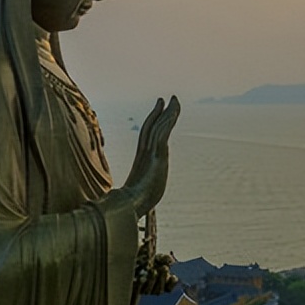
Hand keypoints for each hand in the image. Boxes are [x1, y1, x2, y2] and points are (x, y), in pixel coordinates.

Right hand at [124, 95, 179, 215]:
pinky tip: (173, 112)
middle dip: (160, 112)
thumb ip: (141, 187)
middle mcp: (144, 151)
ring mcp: (150, 152)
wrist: (130, 205)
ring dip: (168, 113)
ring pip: (159, 126)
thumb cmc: (133, 203)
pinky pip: (162, 132)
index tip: (159, 110)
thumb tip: (137, 196)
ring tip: (174, 101)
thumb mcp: (141, 192)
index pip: (147, 134)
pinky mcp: (157, 154)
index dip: (153, 121)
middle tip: (167, 99)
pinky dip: (168, 121)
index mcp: (141, 158)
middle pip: (152, 126)